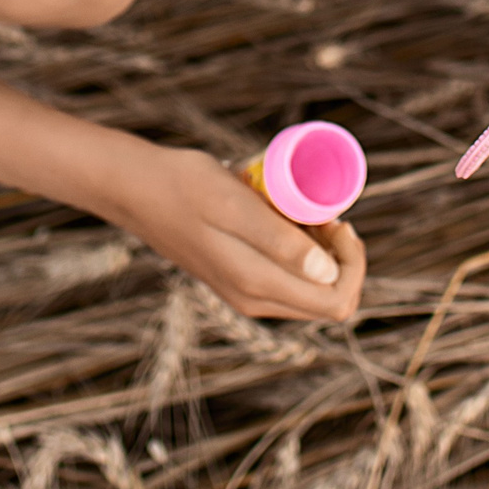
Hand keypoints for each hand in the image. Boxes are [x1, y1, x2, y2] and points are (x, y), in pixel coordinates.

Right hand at [105, 144, 365, 320]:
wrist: (136, 189)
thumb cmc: (184, 186)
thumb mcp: (235, 204)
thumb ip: (279, 241)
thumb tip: (327, 273)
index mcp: (257, 285)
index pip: (336, 300)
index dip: (352, 262)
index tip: (336, 220)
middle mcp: (255, 301)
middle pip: (329, 302)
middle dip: (342, 259)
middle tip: (326, 214)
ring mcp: (246, 294)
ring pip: (311, 292)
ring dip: (323, 255)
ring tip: (304, 212)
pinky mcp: (239, 281)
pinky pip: (289, 280)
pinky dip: (302, 252)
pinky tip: (286, 218)